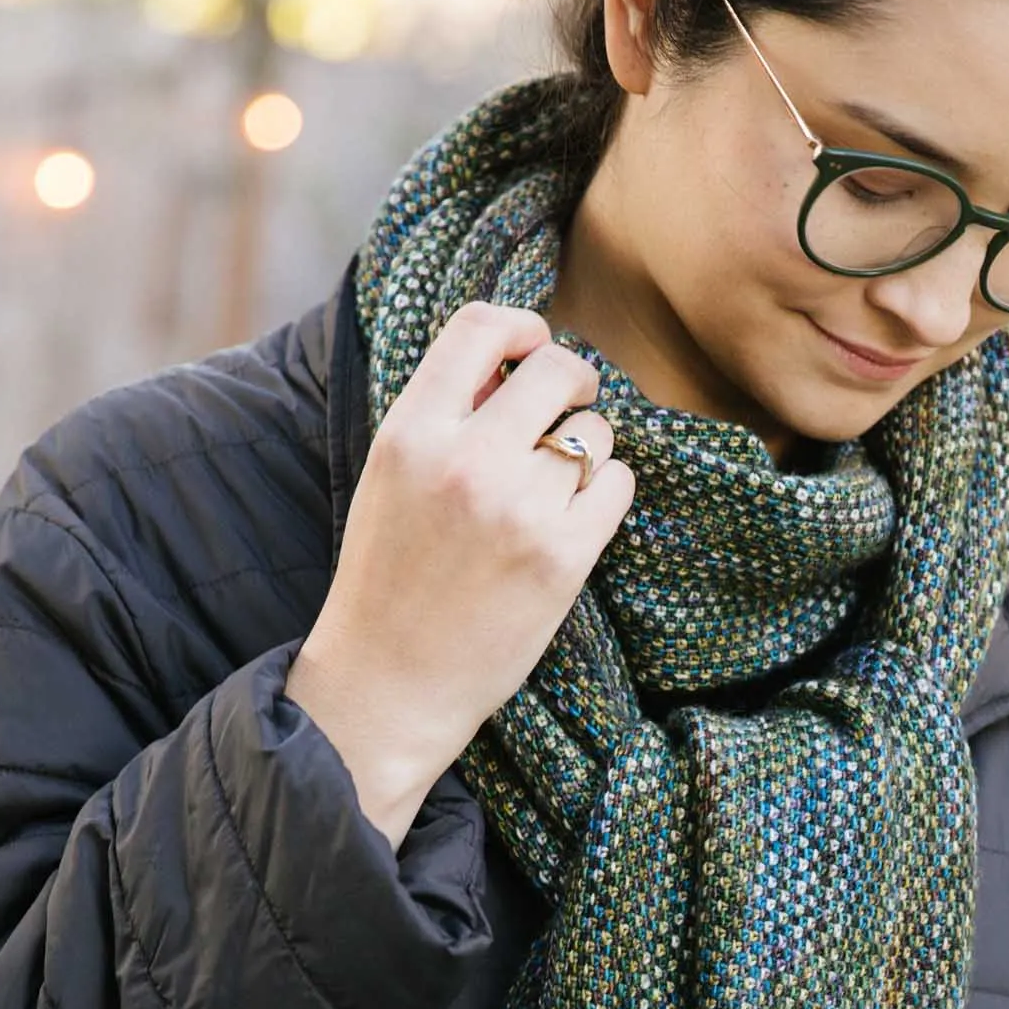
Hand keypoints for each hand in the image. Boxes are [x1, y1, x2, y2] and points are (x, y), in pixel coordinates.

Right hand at [286, 300, 633, 848]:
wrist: (390, 682)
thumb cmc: (390, 580)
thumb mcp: (392, 481)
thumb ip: (445, 417)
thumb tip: (513, 360)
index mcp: (412, 432)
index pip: (479, 327)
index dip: (521, 325)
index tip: (535, 342)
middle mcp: (467, 460)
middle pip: (555, 369)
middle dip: (573, 380)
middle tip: (570, 406)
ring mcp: (519, 508)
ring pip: (595, 431)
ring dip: (588, 449)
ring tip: (558, 486)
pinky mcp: (564, 556)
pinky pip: (618, 484)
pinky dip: (607, 493)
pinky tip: (577, 519)